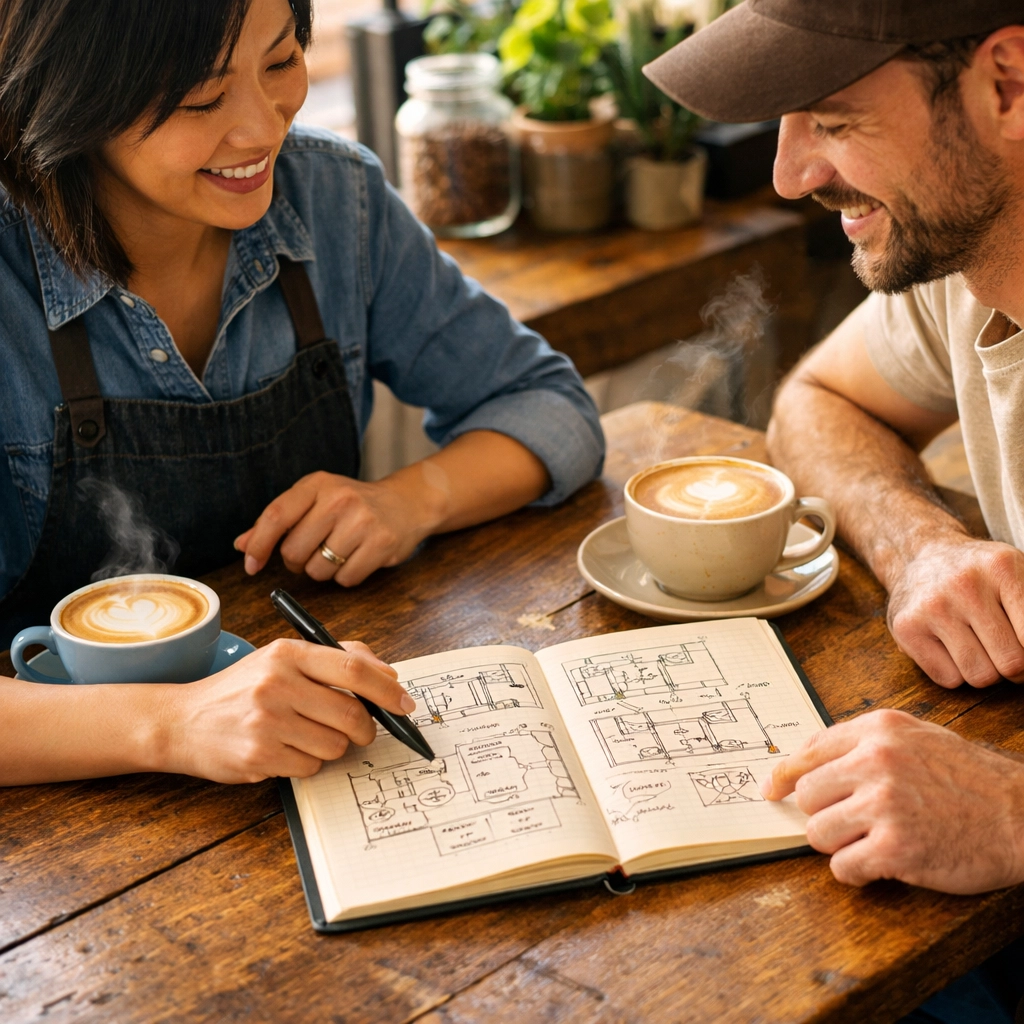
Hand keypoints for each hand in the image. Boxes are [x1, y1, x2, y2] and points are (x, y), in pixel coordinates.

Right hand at [159, 638, 414, 782]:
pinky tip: (285, 750)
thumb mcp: (283, 659)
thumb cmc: (242, 689)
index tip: (405, 705)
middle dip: (366, 729)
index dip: (387, 690)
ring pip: (335, 745)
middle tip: (362, 732)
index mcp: (288, 653)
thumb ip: (337, 659)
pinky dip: (307, 763)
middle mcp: (276, 683)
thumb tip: (390, 675)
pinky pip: (311, 767)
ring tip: (304, 735)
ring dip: (332, 747)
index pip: (353, 670)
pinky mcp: (258, 755)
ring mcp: (266, 721)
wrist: (182, 720)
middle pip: (352, 714)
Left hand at [234, 470, 443, 586]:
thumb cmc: (354, 504)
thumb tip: (242, 544)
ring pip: (318, 570)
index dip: (259, 545)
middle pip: (294, 551)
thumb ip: (279, 521)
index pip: (276, 516)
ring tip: (339, 552)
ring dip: (323, 570)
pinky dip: (346, 576)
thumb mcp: (315, 499)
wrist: (406, 503)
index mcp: (317, 484)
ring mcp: (363, 522)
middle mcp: (339, 499)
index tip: (251, 565)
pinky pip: (345, 579)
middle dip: (297, 560)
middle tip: (314, 549)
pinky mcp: (382, 544)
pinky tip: (357, 558)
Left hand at [763, 709, 1023, 892]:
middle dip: (823, 814)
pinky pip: (842, 867)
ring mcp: (884, 804)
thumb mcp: (918, 738)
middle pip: (808, 795)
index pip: (808, 752)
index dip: (784, 776)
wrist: (1023, 816)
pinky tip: (877, 866)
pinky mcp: (895, 848)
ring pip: (818, 833)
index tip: (771, 791)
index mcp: (878, 729)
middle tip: (852, 823)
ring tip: (869, 843)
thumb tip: (803, 761)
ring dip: (838, 845)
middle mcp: (876, 760)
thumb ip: (863, 742)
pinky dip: (854, 872)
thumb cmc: (969, 780)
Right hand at [886, 536, 1023, 687]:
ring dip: (984, 670)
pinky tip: (948, 647)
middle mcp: (965, 584)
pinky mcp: (907, 627)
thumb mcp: (1014, 572)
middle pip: (1011, 663)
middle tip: (1005, 651)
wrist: (919, 558)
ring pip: (980, 676)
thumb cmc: (976, 574)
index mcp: (1001, 566)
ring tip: (976, 647)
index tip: (1022, 647)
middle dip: (1014, 668)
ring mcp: (932, 607)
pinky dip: (954, 672)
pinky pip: (948, 679)